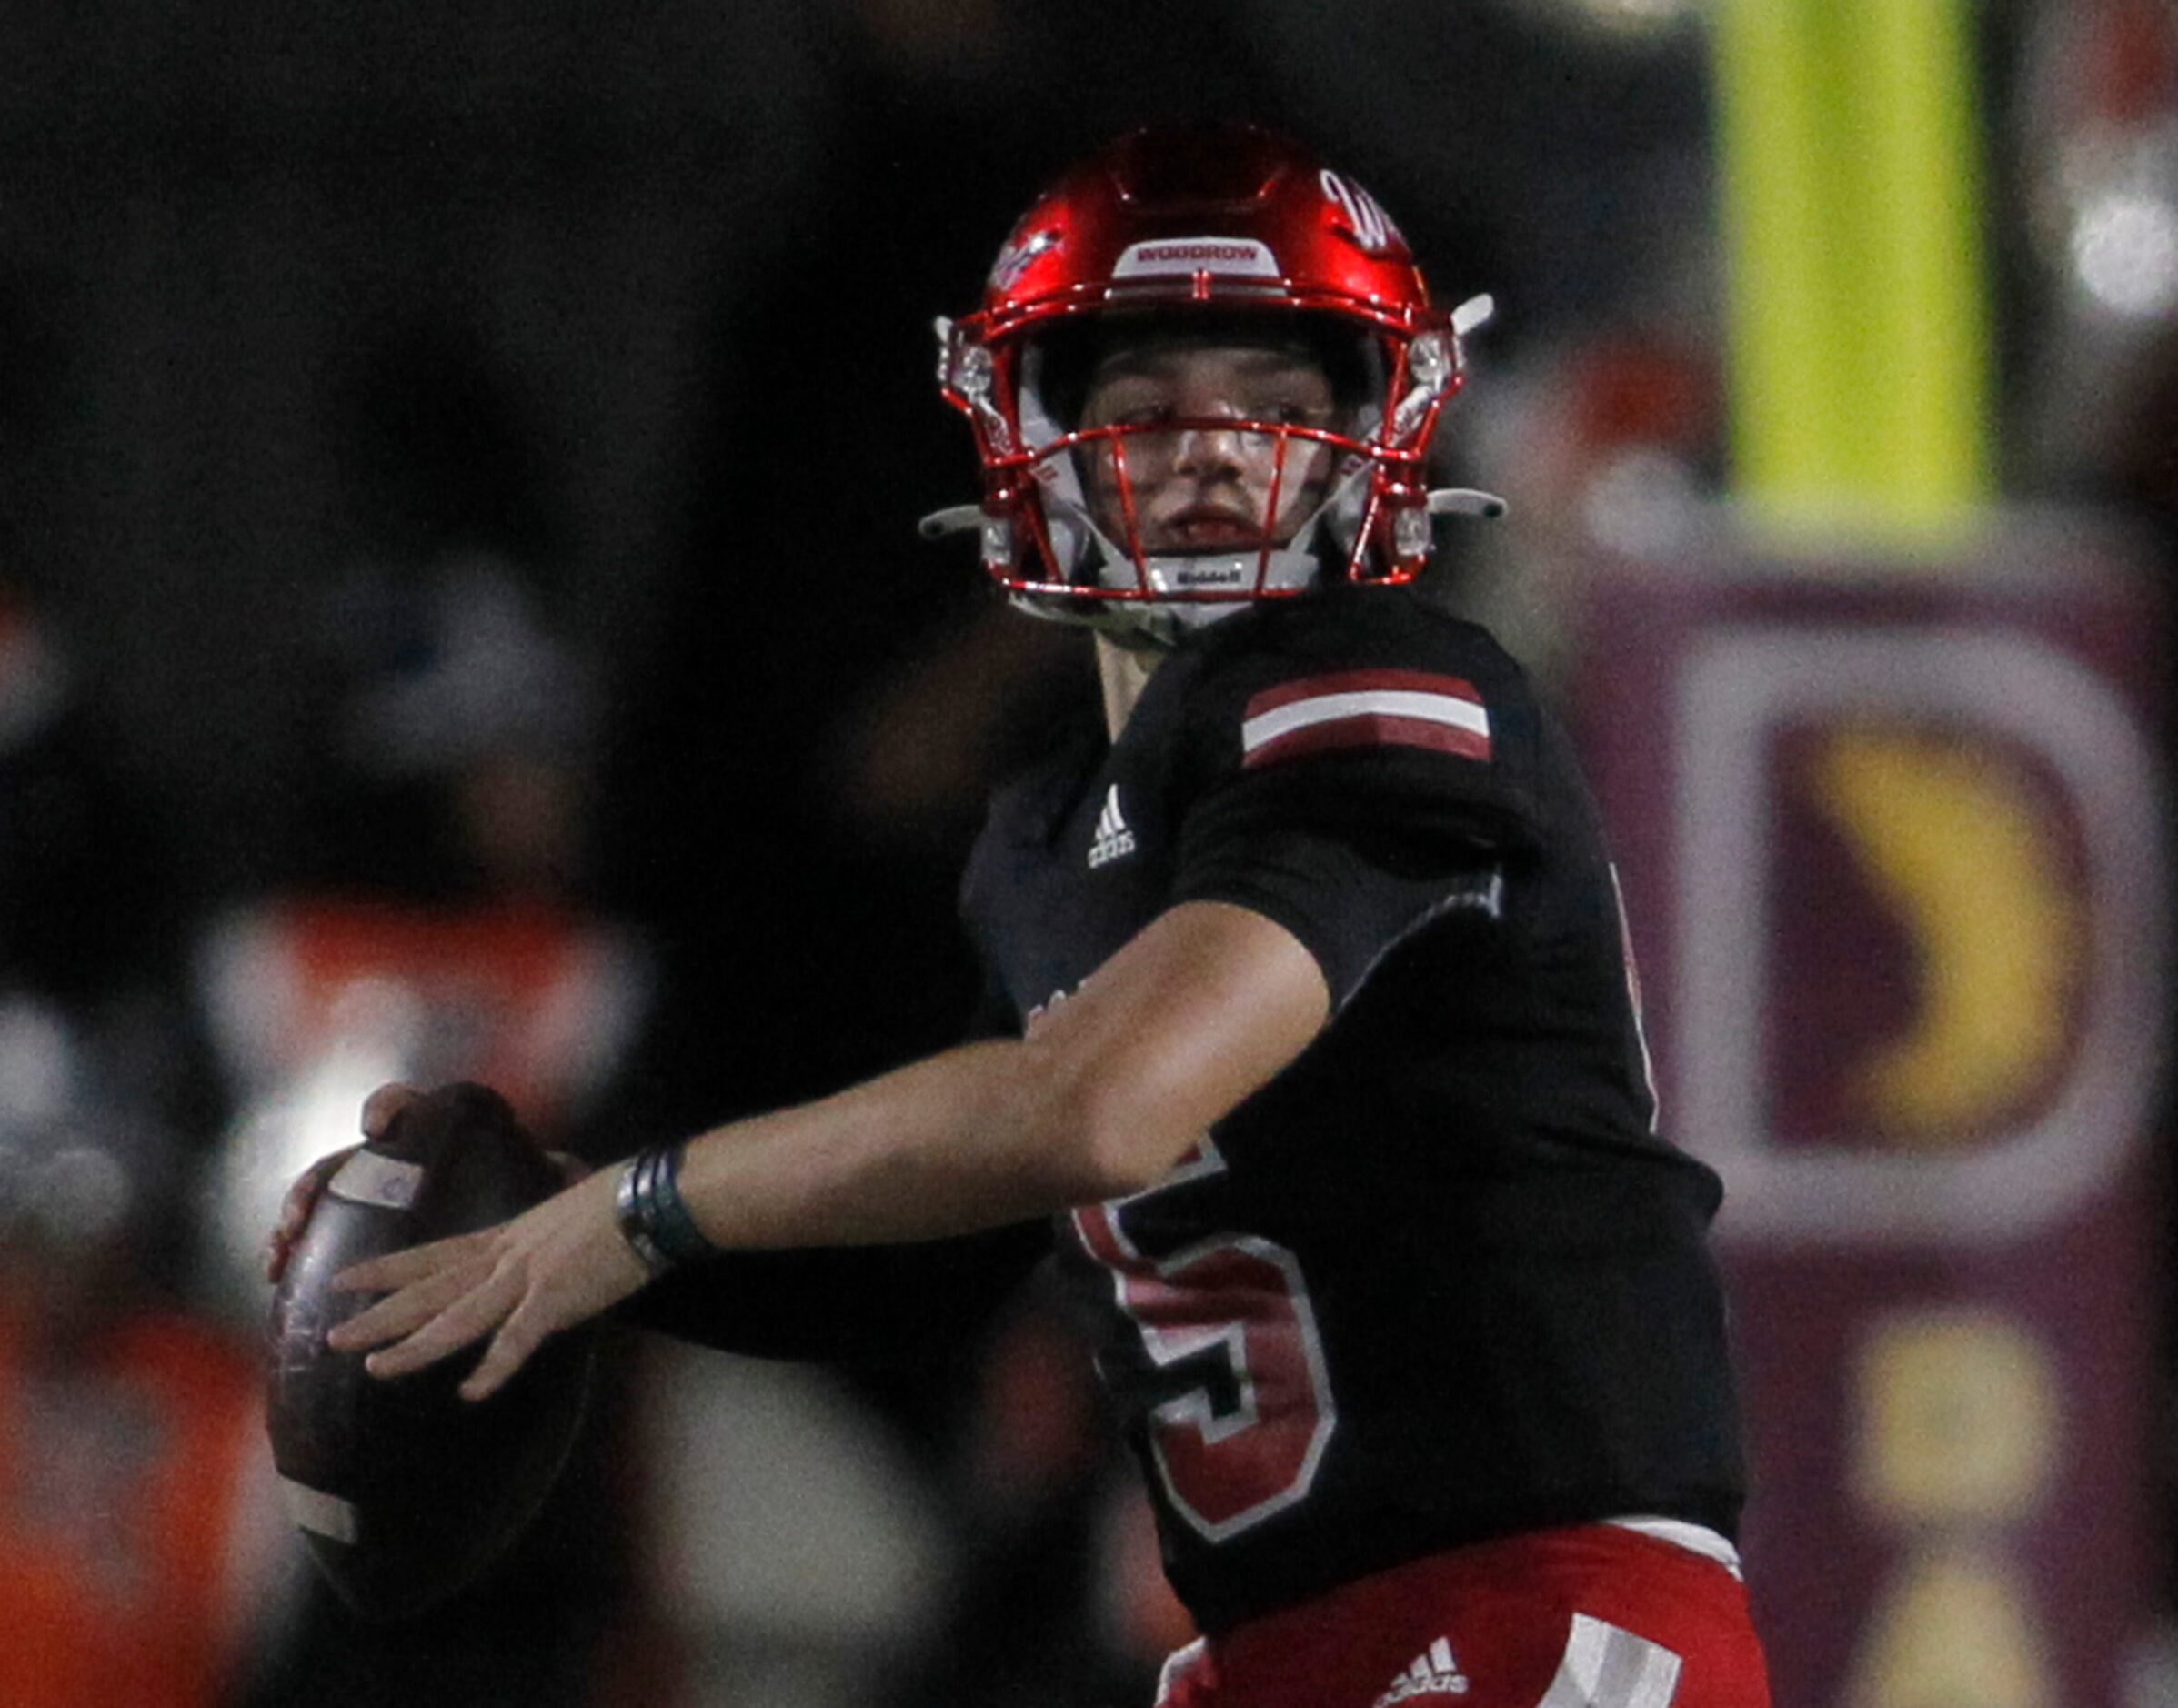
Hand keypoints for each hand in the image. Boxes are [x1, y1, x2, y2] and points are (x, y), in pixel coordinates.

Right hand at [265, 1082, 591, 1287]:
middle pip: (343, 1158)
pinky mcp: (353, 1228)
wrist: (515, 1230)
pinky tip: (276, 1275)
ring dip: (291, 1219)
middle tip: (301, 1211)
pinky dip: (289, 1250)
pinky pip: (313, 1233)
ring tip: (278, 1253)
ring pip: (317, 1195)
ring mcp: (365, 1192)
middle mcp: (390, 1159)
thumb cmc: (523, 1191)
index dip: (388, 1106)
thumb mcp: (540, 1184)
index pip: (404, 1103)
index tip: (378, 1127)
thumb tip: (568, 1170)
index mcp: (432, 1134)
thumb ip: (553, 1173)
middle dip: (315, 1182)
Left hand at [325, 1154, 646, 1401]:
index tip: (343, 1280)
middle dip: (380, 1314)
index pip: (432, 1255)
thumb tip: (536, 1257)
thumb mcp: (560, 1217)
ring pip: (458, 1317)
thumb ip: (538, 1243)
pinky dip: (494, 1366)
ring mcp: (526, 1279)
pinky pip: (517, 1339)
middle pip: (430, 1290)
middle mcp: (504, 1258)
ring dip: (415, 1345)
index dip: (386, 1270)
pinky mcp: (554, 1299)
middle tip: (333, 1336)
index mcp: (505, 1238)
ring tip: (375, 1368)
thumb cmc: (617, 1202)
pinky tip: (471, 1391)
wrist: (648, 1201)